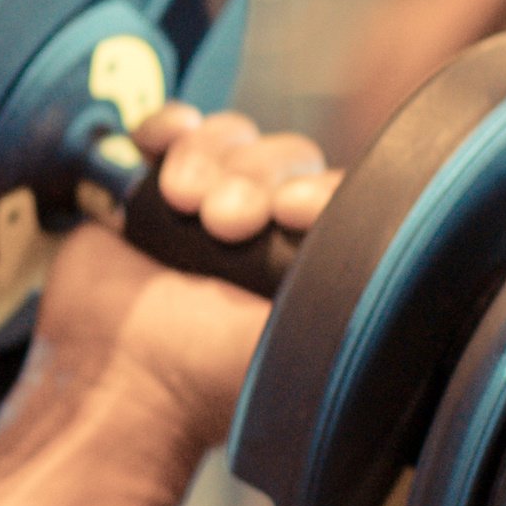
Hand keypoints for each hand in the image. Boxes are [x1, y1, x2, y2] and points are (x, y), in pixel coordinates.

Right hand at [30, 106, 332, 452]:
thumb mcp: (298, 344)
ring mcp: (205, 206)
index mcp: (310, 266)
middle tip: (220, 222)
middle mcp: (264, 234)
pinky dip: (167, 128)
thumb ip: (350, 299)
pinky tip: (155, 147)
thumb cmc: (201, 377)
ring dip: (205, 159)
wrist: (113, 375)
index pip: (338, 194)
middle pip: (282, 157)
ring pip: (230, 138)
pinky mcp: (148, 188)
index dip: (316, 189)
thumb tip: (392, 258)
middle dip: (250, 181)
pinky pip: (174, 129)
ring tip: (181, 204)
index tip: (286, 211)